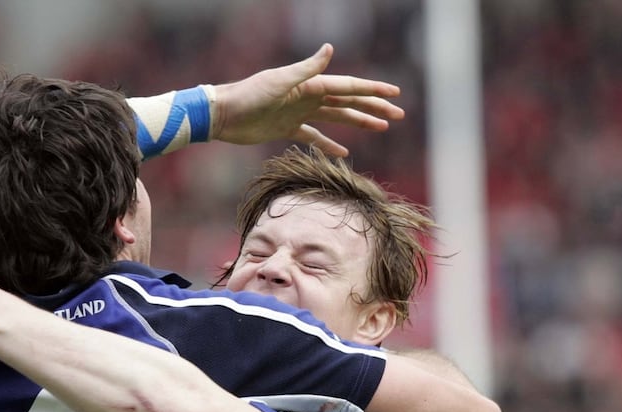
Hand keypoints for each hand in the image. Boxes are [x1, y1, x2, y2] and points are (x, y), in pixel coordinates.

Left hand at [211, 43, 404, 155]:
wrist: (223, 115)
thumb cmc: (249, 96)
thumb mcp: (280, 82)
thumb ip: (307, 69)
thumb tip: (330, 49)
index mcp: (310, 85)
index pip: (348, 86)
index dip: (373, 90)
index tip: (395, 95)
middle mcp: (307, 96)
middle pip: (348, 102)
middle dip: (373, 108)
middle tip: (398, 116)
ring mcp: (298, 113)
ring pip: (335, 117)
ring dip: (358, 122)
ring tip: (380, 128)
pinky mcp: (286, 129)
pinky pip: (313, 137)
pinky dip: (328, 144)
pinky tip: (344, 153)